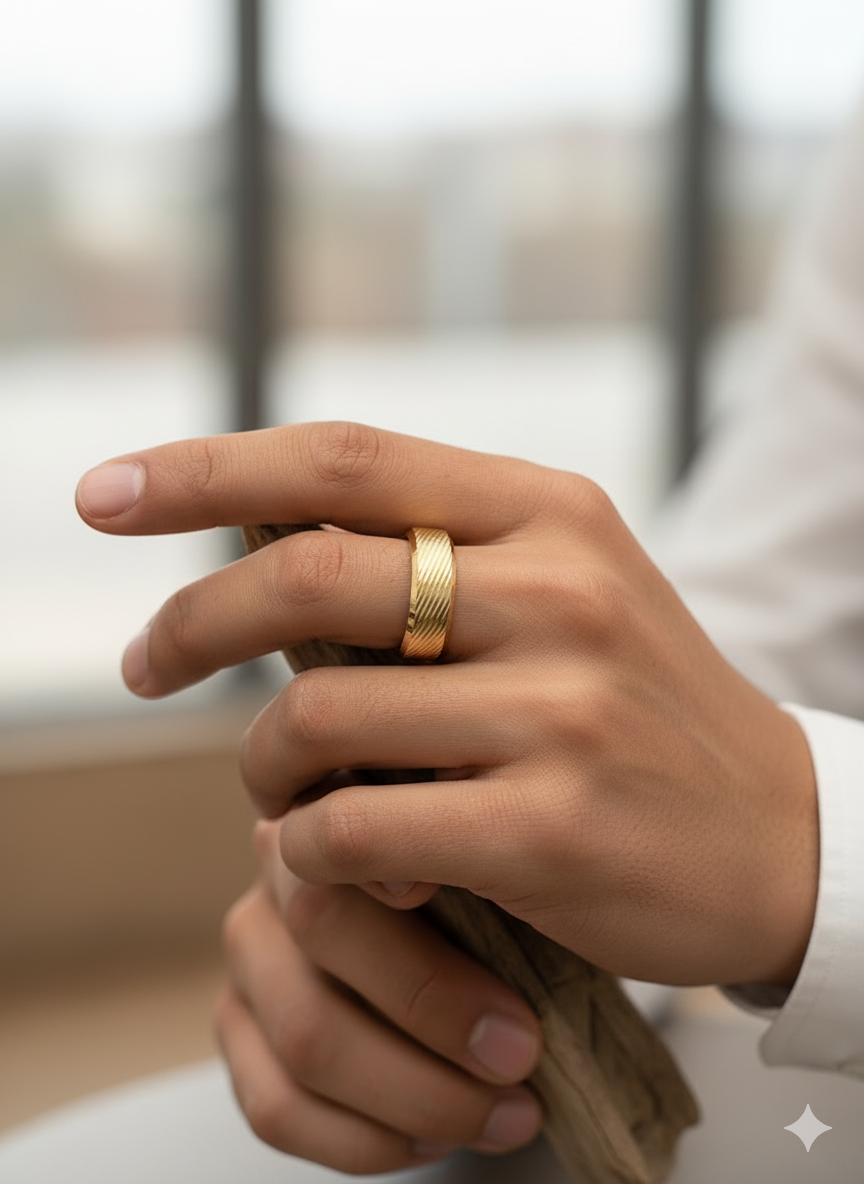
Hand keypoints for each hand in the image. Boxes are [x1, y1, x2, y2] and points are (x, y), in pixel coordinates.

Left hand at [76, 421, 817, 986]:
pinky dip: (311, 845)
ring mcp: (560, 708)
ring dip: (262, 762)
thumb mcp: (559, 597)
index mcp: (550, 512)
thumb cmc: (634, 710)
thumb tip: (253, 552)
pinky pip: (355, 826)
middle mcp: (560, 590)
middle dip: (193, 621)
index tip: (107, 493)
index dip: (207, 467)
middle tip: (145, 663)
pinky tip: (336, 854)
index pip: (345, 458)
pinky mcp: (548, 825)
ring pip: (319, 714)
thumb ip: (429, 565)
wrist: (773, 834)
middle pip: (308, 575)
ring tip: (277, 788)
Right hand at [216, 812, 542, 1171]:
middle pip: (324, 925)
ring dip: (416, 1094)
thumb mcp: (510, 856)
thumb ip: (484, 858)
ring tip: (508, 1113)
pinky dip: (365, 1139)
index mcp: (344, 795)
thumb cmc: (511, 894)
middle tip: (523, 1053)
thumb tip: (508, 896)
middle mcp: (278, 861)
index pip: (357, 838)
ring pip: (305, 1033)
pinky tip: (438, 1138)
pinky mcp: (236, 1024)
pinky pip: (275, 1104)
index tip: (516, 990)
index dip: (424, 906)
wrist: (493, 951)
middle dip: (434, 1007)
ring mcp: (251, 944)